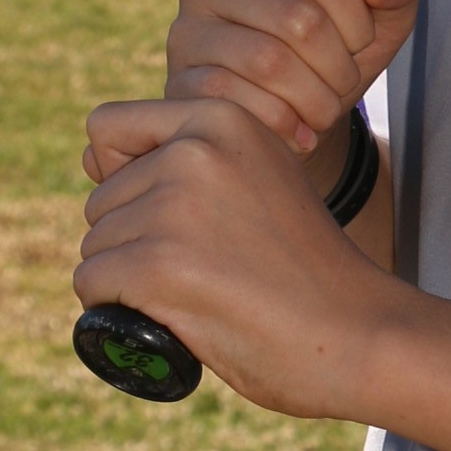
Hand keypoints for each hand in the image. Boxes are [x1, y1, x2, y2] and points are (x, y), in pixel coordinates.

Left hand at [72, 96, 401, 416]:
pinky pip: (93, 286)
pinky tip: (176, 318)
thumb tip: (91, 158)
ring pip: (96, 247)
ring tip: (204, 295)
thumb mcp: (259, 178)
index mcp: (222, 118)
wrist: (358, 332)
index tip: (164, 219)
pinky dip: (118, 313)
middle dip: (133, 242)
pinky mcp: (159, 264)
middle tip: (207, 272)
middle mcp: (194, 150)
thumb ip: (195, 158)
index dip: (117, 177)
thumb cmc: (305, 268)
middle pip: (100, 200)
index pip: (106, 128)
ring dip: (129, 282)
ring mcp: (175, 206)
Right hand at [139, 0, 426, 165]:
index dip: (358, 18)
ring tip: (325, 108)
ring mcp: (186, 29)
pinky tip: (298, 131)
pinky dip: (283, 123)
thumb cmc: (335, 49)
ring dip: (316, 98)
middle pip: (299, 20)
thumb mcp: (382, 12)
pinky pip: (238, 102)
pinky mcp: (178, 82)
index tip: (360, 38)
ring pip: (268, 64)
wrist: (293, 114)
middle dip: (339, 64)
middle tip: (345, 81)